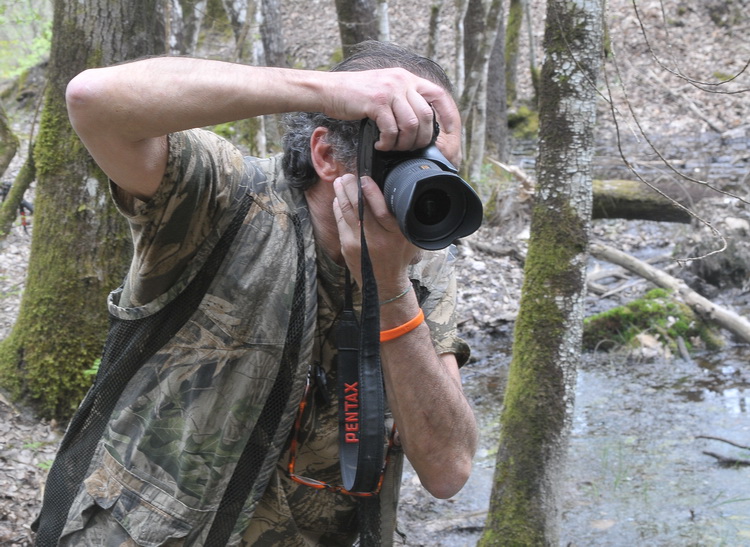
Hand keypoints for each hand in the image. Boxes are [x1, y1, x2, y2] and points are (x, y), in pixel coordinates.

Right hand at [322, 68, 460, 162]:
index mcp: (407, 78)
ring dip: (404, 143)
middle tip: (408, 148)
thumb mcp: (385, 89)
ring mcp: (390, 90)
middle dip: (421, 138)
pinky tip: (380, 144)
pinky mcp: (377, 102)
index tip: (449, 133)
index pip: (438, 95)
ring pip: (411, 124)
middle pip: (426, 116)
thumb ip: (403, 99)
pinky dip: (387, 142)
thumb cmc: (355, 95)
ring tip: (392, 146)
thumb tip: (420, 123)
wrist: (329, 90)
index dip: (448, 115)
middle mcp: (402, 81)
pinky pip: (391, 129)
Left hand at [332, 173, 418, 294]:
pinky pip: (340, 222)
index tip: (365, 178)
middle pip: (359, 207)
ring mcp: (358, 243)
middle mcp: (376, 238)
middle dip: (350, 188)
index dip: (371, 191)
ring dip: (341, 194)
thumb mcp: (409, 237)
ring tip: (339, 182)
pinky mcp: (346, 246)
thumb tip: (393, 191)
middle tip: (347, 175)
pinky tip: (338, 198)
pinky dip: (338, 208)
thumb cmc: (399, 256)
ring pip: (346, 212)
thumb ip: (403, 218)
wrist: (384, 283)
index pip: (381, 209)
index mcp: (395, 234)